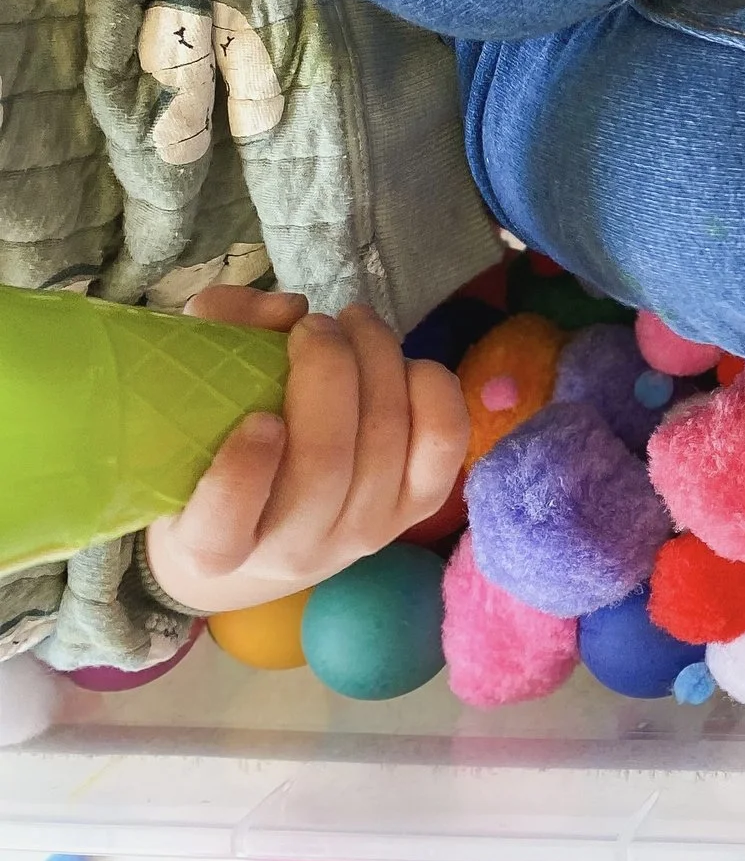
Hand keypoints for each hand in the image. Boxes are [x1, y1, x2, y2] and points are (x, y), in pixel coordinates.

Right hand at [145, 286, 466, 616]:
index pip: (219, 531)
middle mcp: (290, 550)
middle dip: (327, 372)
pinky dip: (431, 389)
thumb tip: (287, 310)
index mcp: (209, 544)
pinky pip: (443, 443)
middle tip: (314, 327)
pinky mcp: (419, 507)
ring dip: (377, 362)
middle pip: (324, 465)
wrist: (272, 529)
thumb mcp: (186, 395)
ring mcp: (362, 532)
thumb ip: (216, 333)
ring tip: (353, 321)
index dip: (240, 476)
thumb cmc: (217, 447)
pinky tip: (402, 359)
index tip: (257, 418)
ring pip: (385, 444)